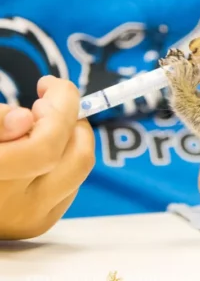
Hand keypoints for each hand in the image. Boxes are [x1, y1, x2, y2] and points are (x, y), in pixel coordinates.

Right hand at [0, 76, 95, 238]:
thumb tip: (24, 120)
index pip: (45, 146)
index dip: (60, 110)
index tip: (49, 85)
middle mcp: (11, 204)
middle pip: (74, 158)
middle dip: (72, 121)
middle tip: (47, 103)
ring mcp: (29, 217)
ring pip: (79, 169)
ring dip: (72, 138)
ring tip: (43, 123)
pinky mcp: (40, 223)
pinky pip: (71, 183)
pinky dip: (65, 158)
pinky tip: (40, 147)